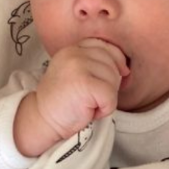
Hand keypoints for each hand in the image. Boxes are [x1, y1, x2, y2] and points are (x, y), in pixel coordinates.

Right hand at [14, 39, 128, 155]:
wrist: (42, 122)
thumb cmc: (63, 103)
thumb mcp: (76, 74)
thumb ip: (95, 65)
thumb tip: (126, 69)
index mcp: (73, 49)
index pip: (105, 46)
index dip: (115, 62)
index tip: (110, 79)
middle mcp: (74, 53)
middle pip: (113, 64)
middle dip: (109, 84)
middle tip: (91, 98)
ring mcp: (78, 66)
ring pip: (114, 80)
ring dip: (106, 98)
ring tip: (87, 104)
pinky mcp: (83, 83)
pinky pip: (110, 96)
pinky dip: (105, 109)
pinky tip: (89, 111)